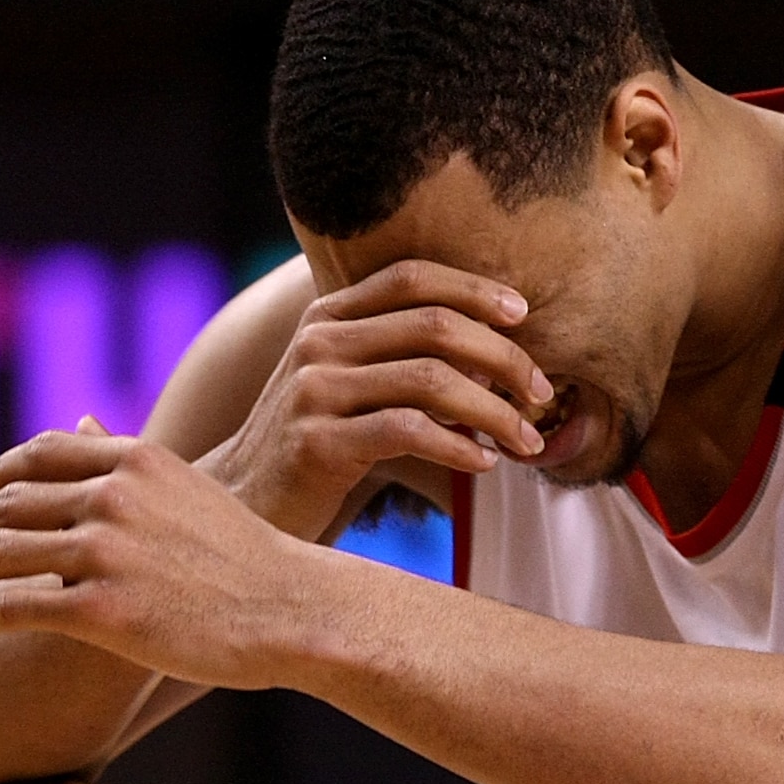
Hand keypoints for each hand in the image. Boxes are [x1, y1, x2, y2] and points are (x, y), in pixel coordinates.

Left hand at [0, 424, 348, 690]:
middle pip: (5, 504)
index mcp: (132, 460)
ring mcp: (105, 552)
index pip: (36, 455)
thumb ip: (128, 459)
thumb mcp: (187, 487)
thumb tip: (84, 418)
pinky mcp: (102, 610)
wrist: (291, 610)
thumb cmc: (245, 558)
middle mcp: (112, 496)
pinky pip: (17, 605)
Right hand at [203, 260, 553, 537]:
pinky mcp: (316, 443)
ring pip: (431, 380)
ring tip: (526, 440)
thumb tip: (491, 360)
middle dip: (503, 357)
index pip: (411, 277)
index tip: (523, 316)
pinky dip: (459, 447)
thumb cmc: (312, 447)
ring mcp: (313, 391)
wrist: (242, 505)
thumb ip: (397, 360)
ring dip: (494, 411)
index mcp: (328, 318)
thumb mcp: (345, 387)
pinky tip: (483, 463)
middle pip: (434, 325)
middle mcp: (318, 344)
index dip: (474, 289)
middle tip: (541, 393)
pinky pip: (408, 432)